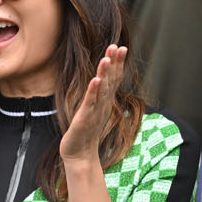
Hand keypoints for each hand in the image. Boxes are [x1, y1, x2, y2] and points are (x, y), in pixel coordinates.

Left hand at [60, 45, 127, 163]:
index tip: (122, 47)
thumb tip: (101, 79)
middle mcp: (103, 105)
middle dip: (114, 63)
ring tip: (106, 59)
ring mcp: (95, 111)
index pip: (114, 79)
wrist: (79, 154)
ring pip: (102, 90)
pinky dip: (93, 91)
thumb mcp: (94, 109)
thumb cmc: (85, 131)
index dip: (118, 63)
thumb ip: (98, 95)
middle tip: (117, 46)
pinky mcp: (85, 119)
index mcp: (104, 101)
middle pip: (111, 81)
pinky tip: (95, 80)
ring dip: (104, 74)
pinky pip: (90, 103)